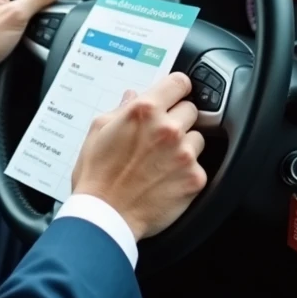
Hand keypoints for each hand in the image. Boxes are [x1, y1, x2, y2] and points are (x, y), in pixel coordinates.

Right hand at [69, 73, 206, 240]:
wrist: (106, 215)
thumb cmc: (97, 174)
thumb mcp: (98, 130)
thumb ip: (120, 108)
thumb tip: (133, 96)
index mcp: (144, 110)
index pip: (179, 82)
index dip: (176, 88)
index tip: (174, 95)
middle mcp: (168, 128)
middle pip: (191, 109)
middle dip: (177, 118)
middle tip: (160, 134)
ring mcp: (184, 154)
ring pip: (198, 137)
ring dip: (185, 144)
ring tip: (162, 159)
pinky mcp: (195, 178)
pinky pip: (199, 165)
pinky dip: (186, 170)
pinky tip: (166, 177)